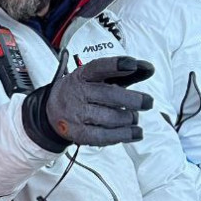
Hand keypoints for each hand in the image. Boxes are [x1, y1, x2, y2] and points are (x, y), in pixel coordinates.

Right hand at [22, 55, 154, 152]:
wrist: (52, 111)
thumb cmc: (83, 92)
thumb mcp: (97, 78)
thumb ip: (123, 73)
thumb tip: (148, 69)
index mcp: (83, 75)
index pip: (99, 67)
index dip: (116, 65)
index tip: (132, 64)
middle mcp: (78, 92)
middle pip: (109, 95)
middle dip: (134, 99)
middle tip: (148, 102)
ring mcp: (76, 114)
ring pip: (110, 118)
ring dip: (129, 119)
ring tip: (134, 118)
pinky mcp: (78, 133)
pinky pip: (104, 136)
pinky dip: (124, 135)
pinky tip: (135, 133)